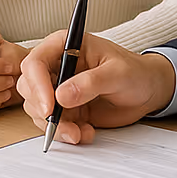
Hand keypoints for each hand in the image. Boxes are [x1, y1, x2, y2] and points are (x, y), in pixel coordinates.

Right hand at [17, 32, 176, 143]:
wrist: (147, 91)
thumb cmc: (135, 72)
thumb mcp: (117, 73)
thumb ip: (90, 82)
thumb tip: (61, 96)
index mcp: (66, 45)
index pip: (36, 61)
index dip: (37, 85)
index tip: (50, 107)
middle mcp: (57, 65)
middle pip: (29, 87)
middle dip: (43, 110)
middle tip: (65, 125)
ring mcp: (59, 87)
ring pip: (37, 108)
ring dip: (55, 126)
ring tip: (80, 132)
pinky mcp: (65, 107)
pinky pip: (52, 123)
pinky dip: (65, 133)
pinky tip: (86, 132)